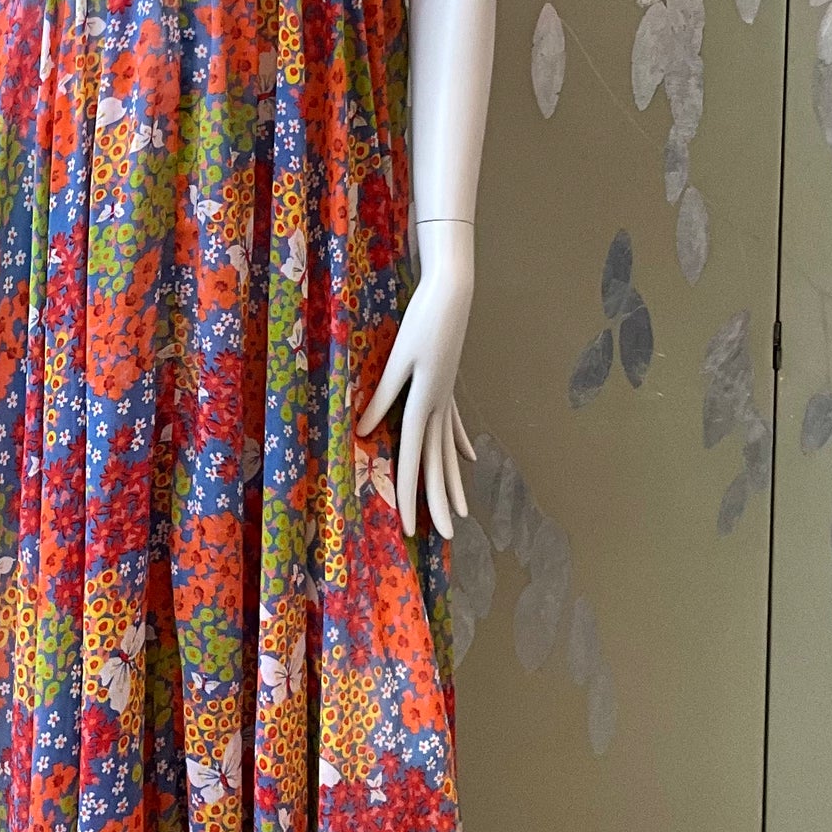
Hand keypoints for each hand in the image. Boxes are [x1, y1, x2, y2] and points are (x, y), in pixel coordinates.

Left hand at [356, 220, 477, 541]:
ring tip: (460, 512)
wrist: (451, 294)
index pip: (411, 460)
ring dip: (452, 482)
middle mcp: (438, 408)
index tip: (408, 525)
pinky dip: (460, 443)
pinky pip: (454, 424)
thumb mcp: (396, 360)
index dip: (407, 494)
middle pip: (436, 465)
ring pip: (449, 450)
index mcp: (422, 405)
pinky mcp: (447, 385)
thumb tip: (362, 432)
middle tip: (446, 537)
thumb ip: (381, 397)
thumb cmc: (419, 322)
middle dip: (437, 503)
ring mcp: (447, 398)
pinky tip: (469, 458)